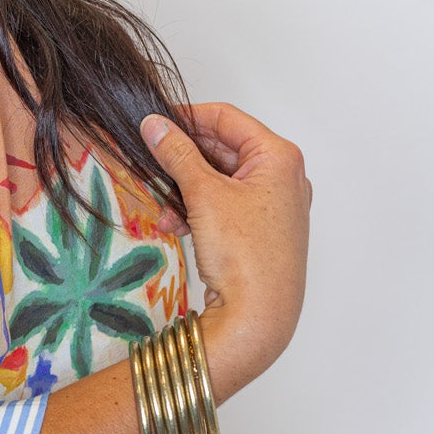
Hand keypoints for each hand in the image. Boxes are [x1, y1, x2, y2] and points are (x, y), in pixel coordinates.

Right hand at [139, 103, 311, 404]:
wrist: (258, 317)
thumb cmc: (245, 255)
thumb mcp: (204, 194)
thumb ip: (177, 153)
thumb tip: (155, 125)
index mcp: (279, 157)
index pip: (227, 118)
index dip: (187, 116)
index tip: (155, 122)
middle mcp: (283, 177)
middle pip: (224, 149)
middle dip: (184, 159)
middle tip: (150, 161)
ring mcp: (275, 206)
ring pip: (221, 180)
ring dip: (187, 188)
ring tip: (162, 202)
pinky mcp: (262, 231)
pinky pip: (225, 205)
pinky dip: (199, 209)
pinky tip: (176, 224)